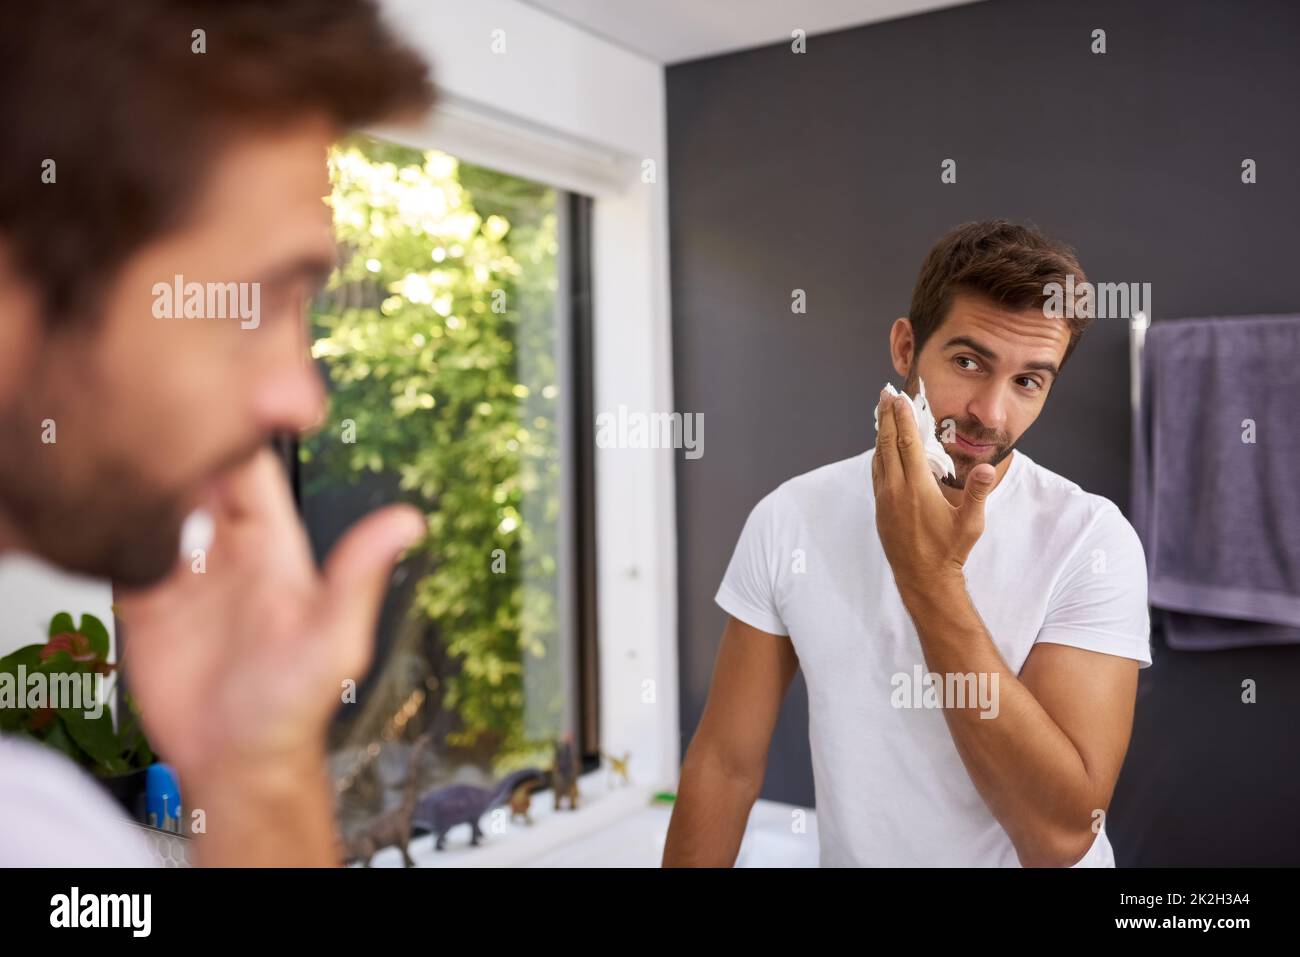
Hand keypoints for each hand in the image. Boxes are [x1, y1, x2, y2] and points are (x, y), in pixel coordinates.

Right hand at [115, 448, 424, 798]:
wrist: (235, 764)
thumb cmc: (294, 707)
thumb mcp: (333, 639)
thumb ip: (358, 576)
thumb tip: (408, 521)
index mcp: (274, 544)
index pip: (253, 467)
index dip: (233, 428)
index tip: (210, 397)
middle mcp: (228, 547)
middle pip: (199, 471)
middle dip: (176, 440)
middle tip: (146, 421)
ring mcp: (183, 568)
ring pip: (158, 498)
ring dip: (139, 475)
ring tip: (115, 455)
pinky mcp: (144, 596)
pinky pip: (120, 542)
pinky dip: (105, 519)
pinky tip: (93, 505)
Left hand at [871, 389, 994, 594]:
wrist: (923, 579)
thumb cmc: (949, 551)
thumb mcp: (970, 523)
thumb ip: (977, 492)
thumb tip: (985, 468)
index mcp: (916, 489)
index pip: (907, 444)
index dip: (903, 418)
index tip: (900, 398)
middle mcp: (895, 490)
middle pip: (887, 444)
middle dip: (886, 417)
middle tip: (885, 394)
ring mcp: (884, 500)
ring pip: (879, 458)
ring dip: (880, 433)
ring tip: (882, 414)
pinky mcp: (880, 508)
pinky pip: (877, 473)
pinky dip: (879, 454)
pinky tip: (881, 448)